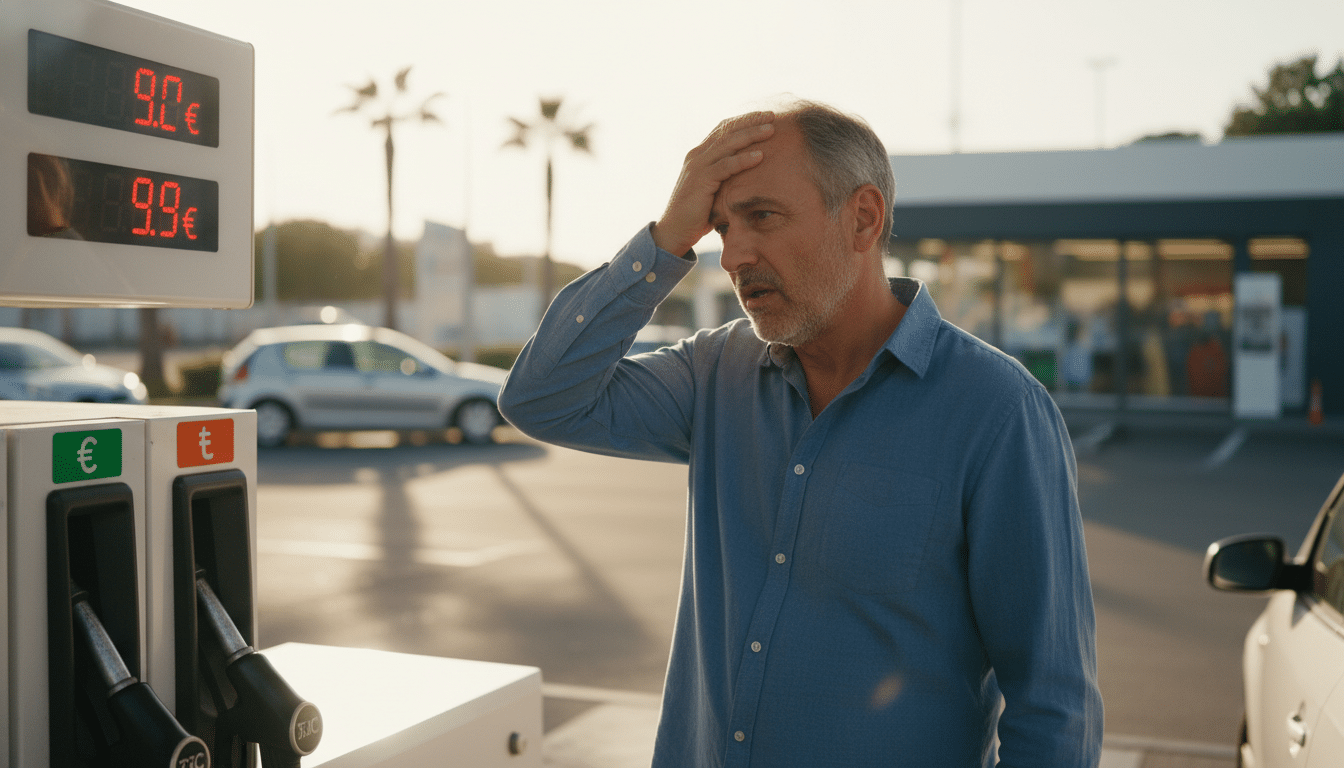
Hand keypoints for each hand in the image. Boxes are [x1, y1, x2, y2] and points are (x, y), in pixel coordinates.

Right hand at [653, 111, 774, 256]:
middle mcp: (697, 156)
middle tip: (772, 115)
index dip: (744, 120)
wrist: (675, 231)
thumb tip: (748, 174)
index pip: (723, 129)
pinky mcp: (701, 181)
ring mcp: (698, 167)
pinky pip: (725, 166)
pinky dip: (743, 160)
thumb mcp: (713, 189)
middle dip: (751, 121)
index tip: (764, 116)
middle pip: (727, 131)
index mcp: (700, 155)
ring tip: (771, 129)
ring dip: (751, 135)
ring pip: (728, 144)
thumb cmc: (697, 214)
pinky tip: (760, 156)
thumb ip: (725, 177)